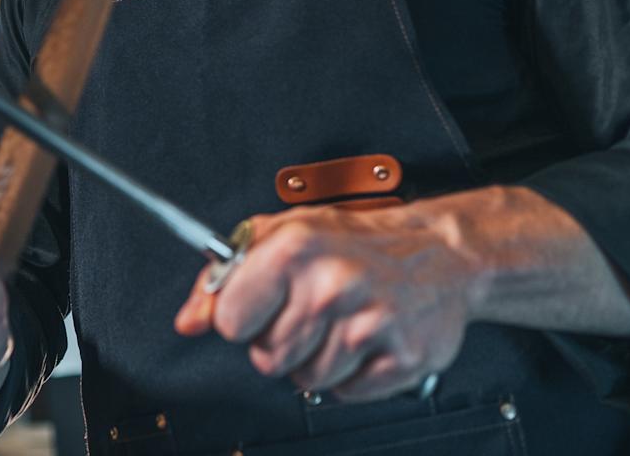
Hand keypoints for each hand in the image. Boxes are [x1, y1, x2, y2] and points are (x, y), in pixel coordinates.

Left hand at [175, 203, 485, 401]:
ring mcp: (369, 322)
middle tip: (312, 310)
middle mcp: (330, 283)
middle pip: (266, 359)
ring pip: (305, 381)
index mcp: (294, 247)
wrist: (440, 252)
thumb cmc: (356, 239)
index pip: (229, 321)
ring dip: (319, 359)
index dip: (243, 317)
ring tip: (342, 321)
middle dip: (283, 341)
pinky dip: (353, 375)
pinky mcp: (401, 358)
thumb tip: (189, 320)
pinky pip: (347, 394)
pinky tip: (366, 339)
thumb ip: (228, 274)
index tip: (264, 304)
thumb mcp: (285, 233)